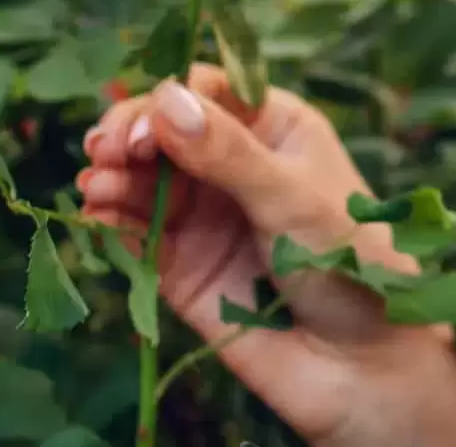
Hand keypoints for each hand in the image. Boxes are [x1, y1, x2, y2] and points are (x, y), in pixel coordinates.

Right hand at [79, 66, 455, 446]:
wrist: (360, 365)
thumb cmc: (350, 265)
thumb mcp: (294, 199)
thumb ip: (229, 153)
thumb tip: (166, 99)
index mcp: (274, 127)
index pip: (209, 91)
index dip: (169, 100)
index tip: (145, 128)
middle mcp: (233, 164)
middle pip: (164, 130)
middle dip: (131, 133)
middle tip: (105, 149)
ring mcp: (204, 214)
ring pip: (142, 179)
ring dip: (113, 176)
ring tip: (96, 185)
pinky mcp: (180, 265)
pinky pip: (135, 232)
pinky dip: (110, 220)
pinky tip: (97, 216)